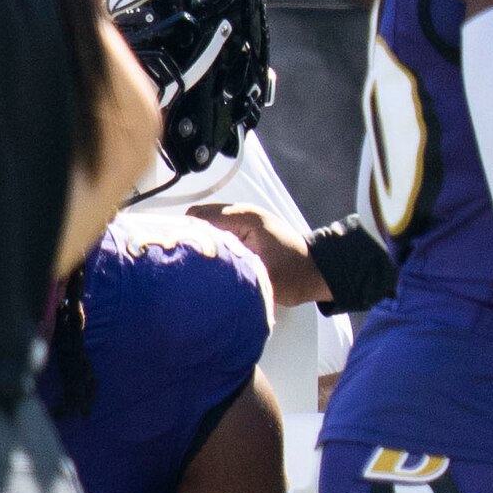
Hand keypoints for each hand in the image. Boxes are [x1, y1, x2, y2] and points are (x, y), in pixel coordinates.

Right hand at [190, 190, 325, 308]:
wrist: (317, 273)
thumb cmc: (296, 274)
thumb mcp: (263, 277)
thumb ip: (232, 273)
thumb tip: (202, 277)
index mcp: (244, 218)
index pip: (198, 218)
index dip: (183, 235)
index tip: (175, 256)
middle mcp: (240, 215)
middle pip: (197, 220)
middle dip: (187, 240)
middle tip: (180, 264)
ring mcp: (240, 222)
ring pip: (204, 227)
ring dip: (198, 244)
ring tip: (191, 265)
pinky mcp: (241, 232)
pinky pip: (215, 233)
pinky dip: (208, 246)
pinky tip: (206, 264)